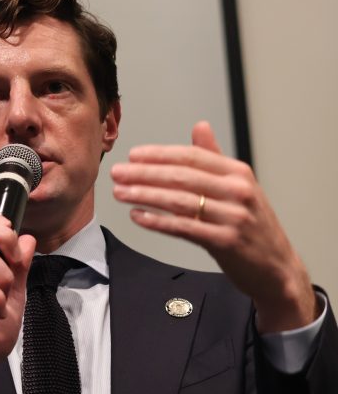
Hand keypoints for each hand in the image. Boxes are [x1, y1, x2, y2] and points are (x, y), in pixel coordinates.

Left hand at [110, 121, 317, 332]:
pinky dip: (157, 221)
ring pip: (178, 201)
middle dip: (144, 173)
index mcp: (238, 173)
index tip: (132, 155)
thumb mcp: (239, 186)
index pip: (191, 156)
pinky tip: (137, 216)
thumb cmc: (252, 225)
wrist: (277, 267)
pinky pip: (183, 228)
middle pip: (181, 176)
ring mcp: (233, 217)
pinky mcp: (226, 241)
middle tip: (117, 173)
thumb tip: (199, 126)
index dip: (159, 154)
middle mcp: (238, 191)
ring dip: (144, 195)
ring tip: (120, 192)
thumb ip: (215, 158)